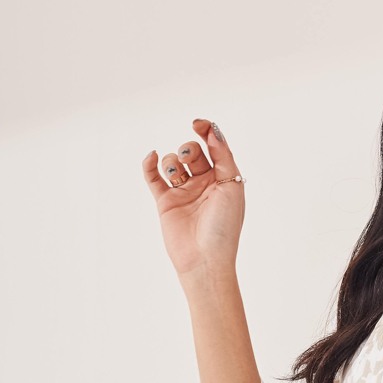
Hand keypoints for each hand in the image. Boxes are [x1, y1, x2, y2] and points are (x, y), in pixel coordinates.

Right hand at [141, 118, 244, 280]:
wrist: (205, 258)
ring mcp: (183, 192)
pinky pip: (153, 177)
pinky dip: (150, 164)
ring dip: (172, 161)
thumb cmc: (224, 225)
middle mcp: (203, 184)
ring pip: (173, 163)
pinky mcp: (165, 202)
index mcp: (224, 179)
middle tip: (188, 157)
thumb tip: (213, 130)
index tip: (198, 124)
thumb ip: (223, 156)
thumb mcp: (231, 185)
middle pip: (192, 152)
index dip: (206, 131)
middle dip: (189, 149)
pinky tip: (152, 157)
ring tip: (176, 175)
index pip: (214, 147)